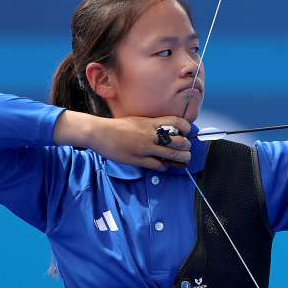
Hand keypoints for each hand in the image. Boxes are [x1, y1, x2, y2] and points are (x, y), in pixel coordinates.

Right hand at [53, 111, 191, 170]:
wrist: (100, 133)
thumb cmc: (117, 126)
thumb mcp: (137, 120)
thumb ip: (151, 125)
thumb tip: (163, 131)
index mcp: (151, 122)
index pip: (176, 122)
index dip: (186, 128)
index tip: (186, 133)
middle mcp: (151, 134)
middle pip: (179, 141)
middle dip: (186, 147)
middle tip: (186, 150)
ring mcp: (146, 148)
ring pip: (172, 154)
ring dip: (181, 159)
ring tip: (183, 160)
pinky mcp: (139, 160)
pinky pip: (158, 165)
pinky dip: (164, 166)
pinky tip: (164, 165)